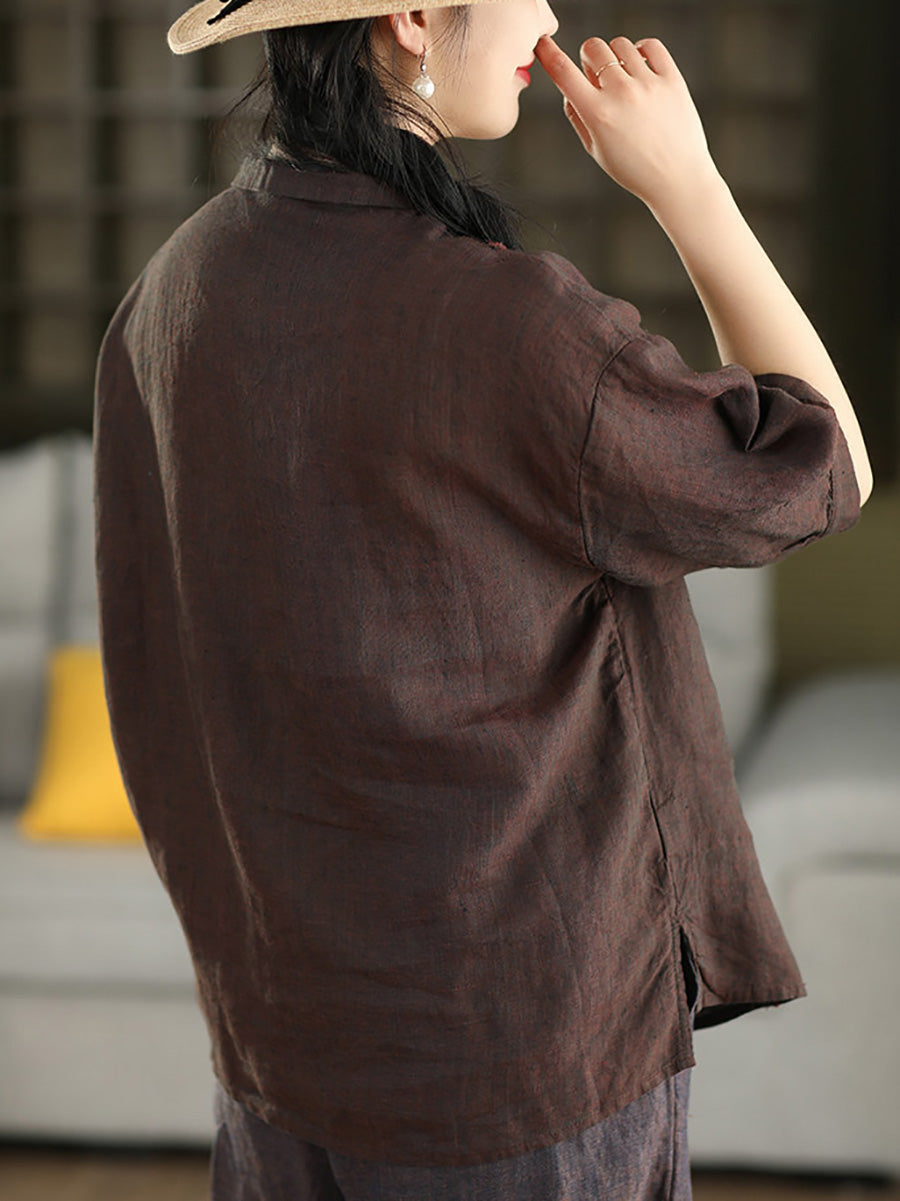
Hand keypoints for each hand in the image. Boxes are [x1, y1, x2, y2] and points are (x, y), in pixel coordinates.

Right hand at [534, 34, 719, 212]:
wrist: (677, 179)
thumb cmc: (635, 170)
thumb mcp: (596, 150)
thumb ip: (577, 116)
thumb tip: (568, 89)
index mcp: (598, 114)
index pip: (563, 72)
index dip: (548, 53)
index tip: (542, 43)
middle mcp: (622, 94)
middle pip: (593, 47)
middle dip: (589, 58)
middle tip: (597, 77)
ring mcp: (649, 85)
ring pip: (620, 44)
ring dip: (615, 57)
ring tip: (623, 79)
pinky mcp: (672, 79)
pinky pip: (651, 45)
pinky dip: (642, 50)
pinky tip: (640, 67)